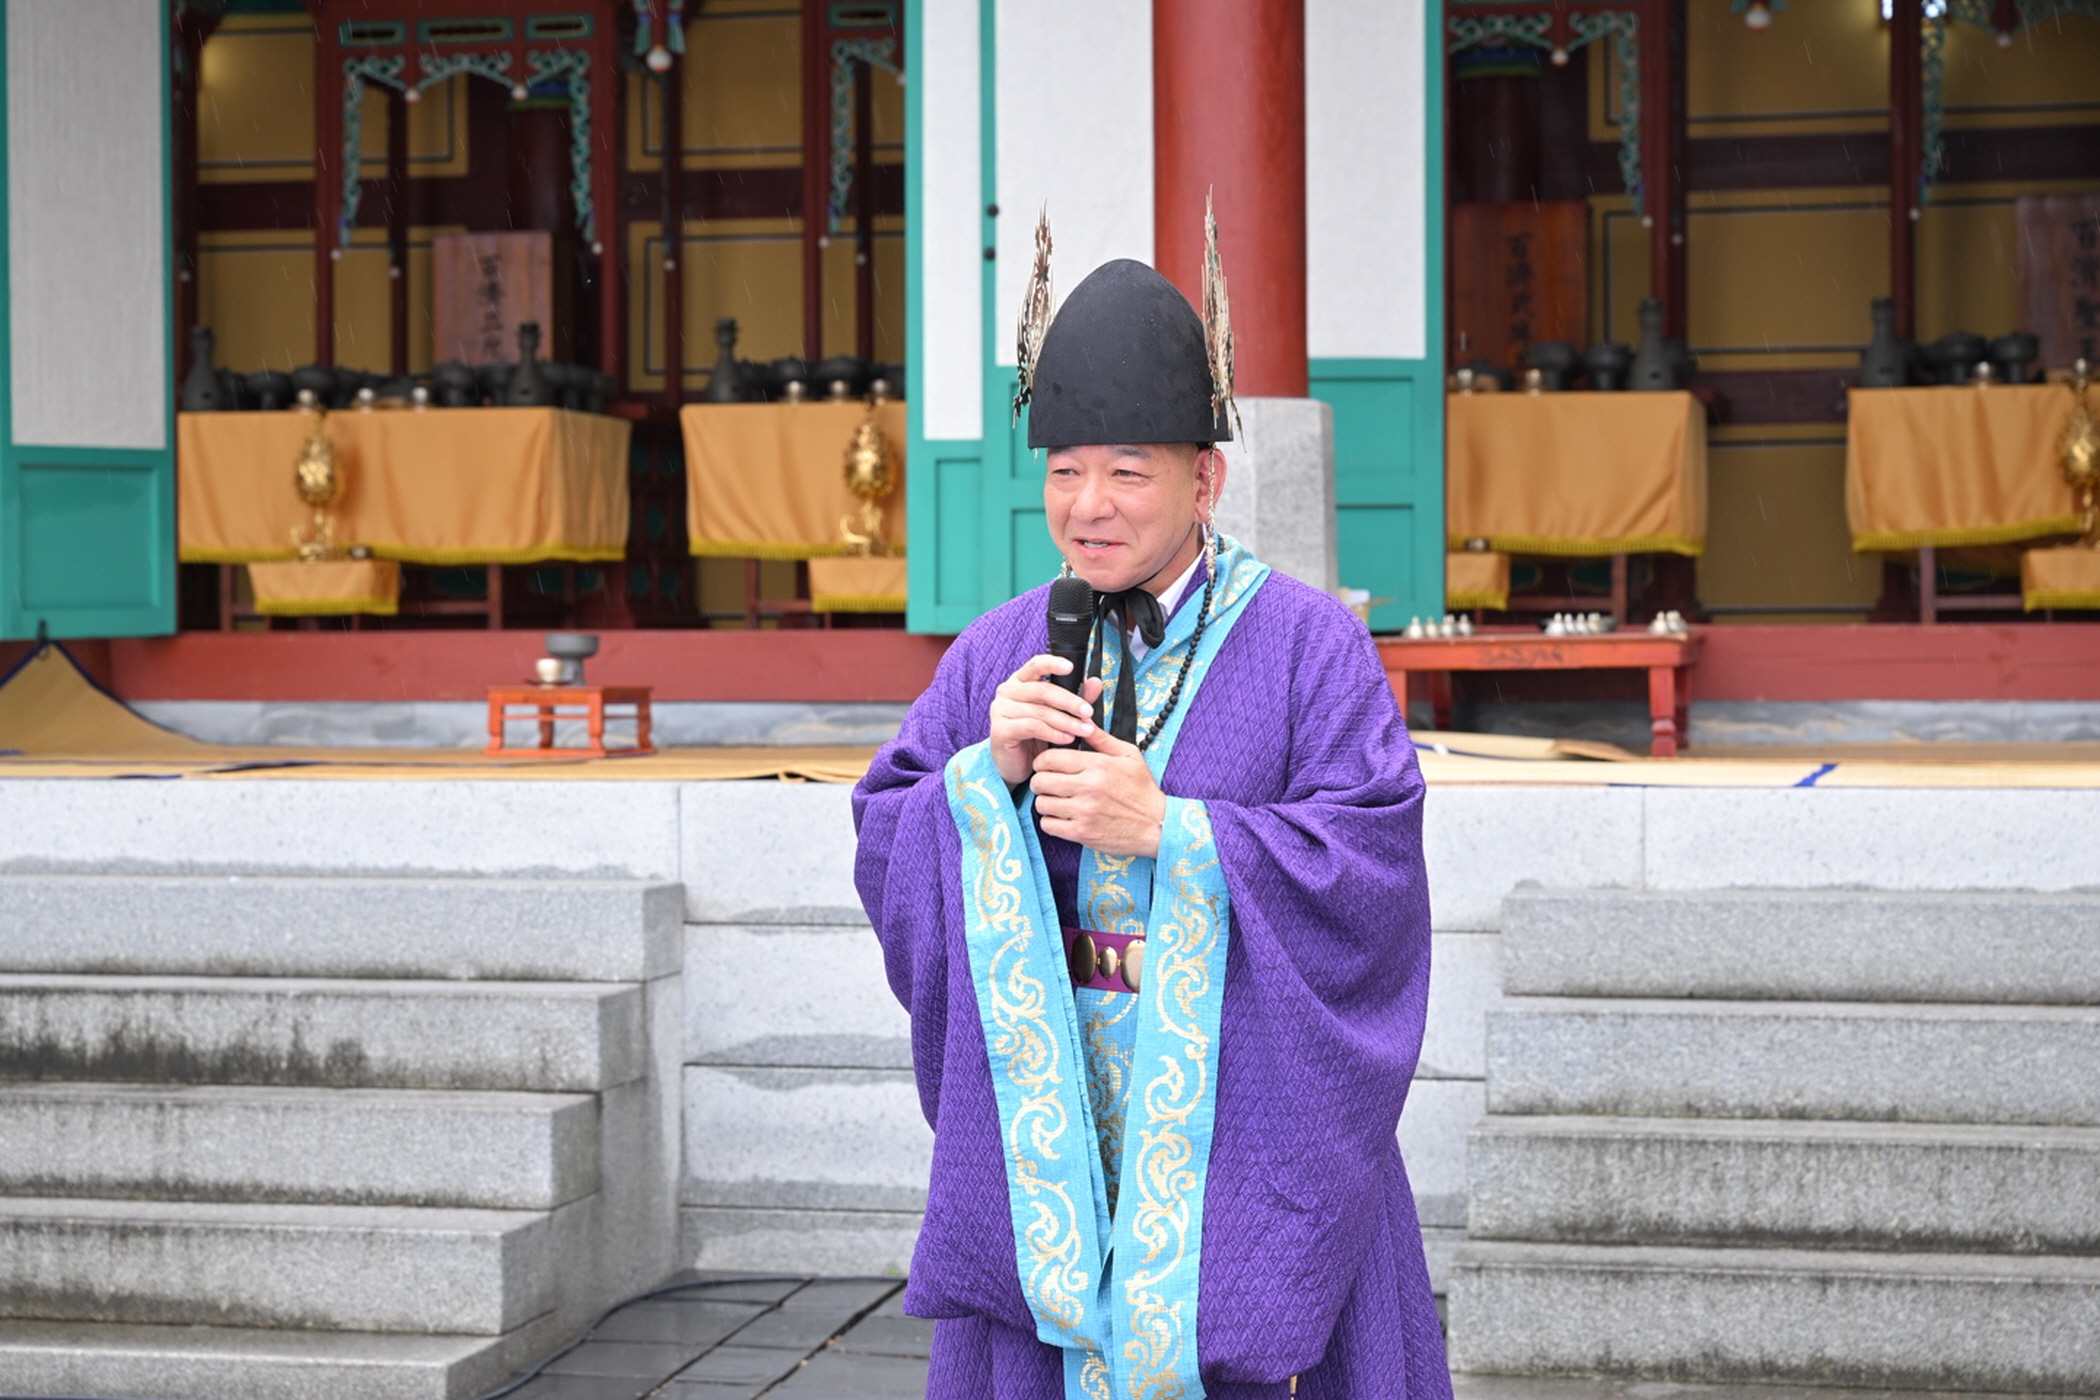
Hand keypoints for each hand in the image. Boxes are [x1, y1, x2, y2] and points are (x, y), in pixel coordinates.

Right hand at [989, 656, 1103, 787]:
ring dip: (1066, 721)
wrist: (1019, 765)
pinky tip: (1067, 739)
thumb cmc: (1037, 736)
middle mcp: (1007, 691)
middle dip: (1070, 702)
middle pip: (1042, 690)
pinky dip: (1053, 733)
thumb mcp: (1059, 714)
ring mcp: (1000, 709)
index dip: (1053, 663)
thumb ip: (1076, 697)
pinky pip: (1032, 727)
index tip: (1070, 668)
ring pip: (1040, 711)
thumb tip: (1096, 682)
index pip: (1035, 664)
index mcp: (1021, 681)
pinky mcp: (1000, 729)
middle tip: (1088, 712)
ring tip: (1084, 730)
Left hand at [1030, 726, 1165, 858]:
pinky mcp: (1082, 833)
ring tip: (1058, 801)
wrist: (1157, 825)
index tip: (1046, 766)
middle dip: (1041, 781)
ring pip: (1041, 804)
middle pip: (1040, 781)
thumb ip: (1102, 739)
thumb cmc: (1143, 790)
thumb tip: (1082, 722)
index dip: (1042, 761)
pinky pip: (1048, 825)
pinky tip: (1063, 817)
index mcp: (1097, 766)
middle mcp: (1088, 787)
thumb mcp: (1129, 756)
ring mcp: (1084, 812)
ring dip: (1046, 802)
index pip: (1050, 759)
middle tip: (1049, 784)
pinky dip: (1051, 821)